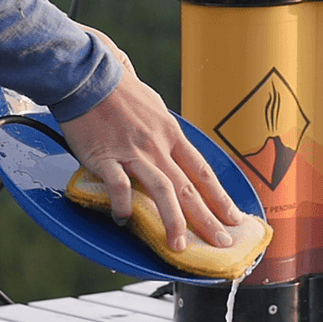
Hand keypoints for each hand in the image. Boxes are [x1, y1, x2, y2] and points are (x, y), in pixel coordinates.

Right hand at [60, 26, 242, 250]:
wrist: (88, 75)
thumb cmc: (119, 89)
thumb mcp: (154, 108)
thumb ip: (164, 133)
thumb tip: (171, 150)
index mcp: (171, 133)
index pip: (202, 171)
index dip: (220, 197)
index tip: (234, 217)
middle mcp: (158, 145)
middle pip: (189, 187)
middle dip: (208, 218)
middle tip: (222, 243)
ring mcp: (133, 152)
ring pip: (162, 190)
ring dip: (174, 220)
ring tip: (180, 246)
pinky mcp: (106, 156)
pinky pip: (118, 186)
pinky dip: (123, 205)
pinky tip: (124, 220)